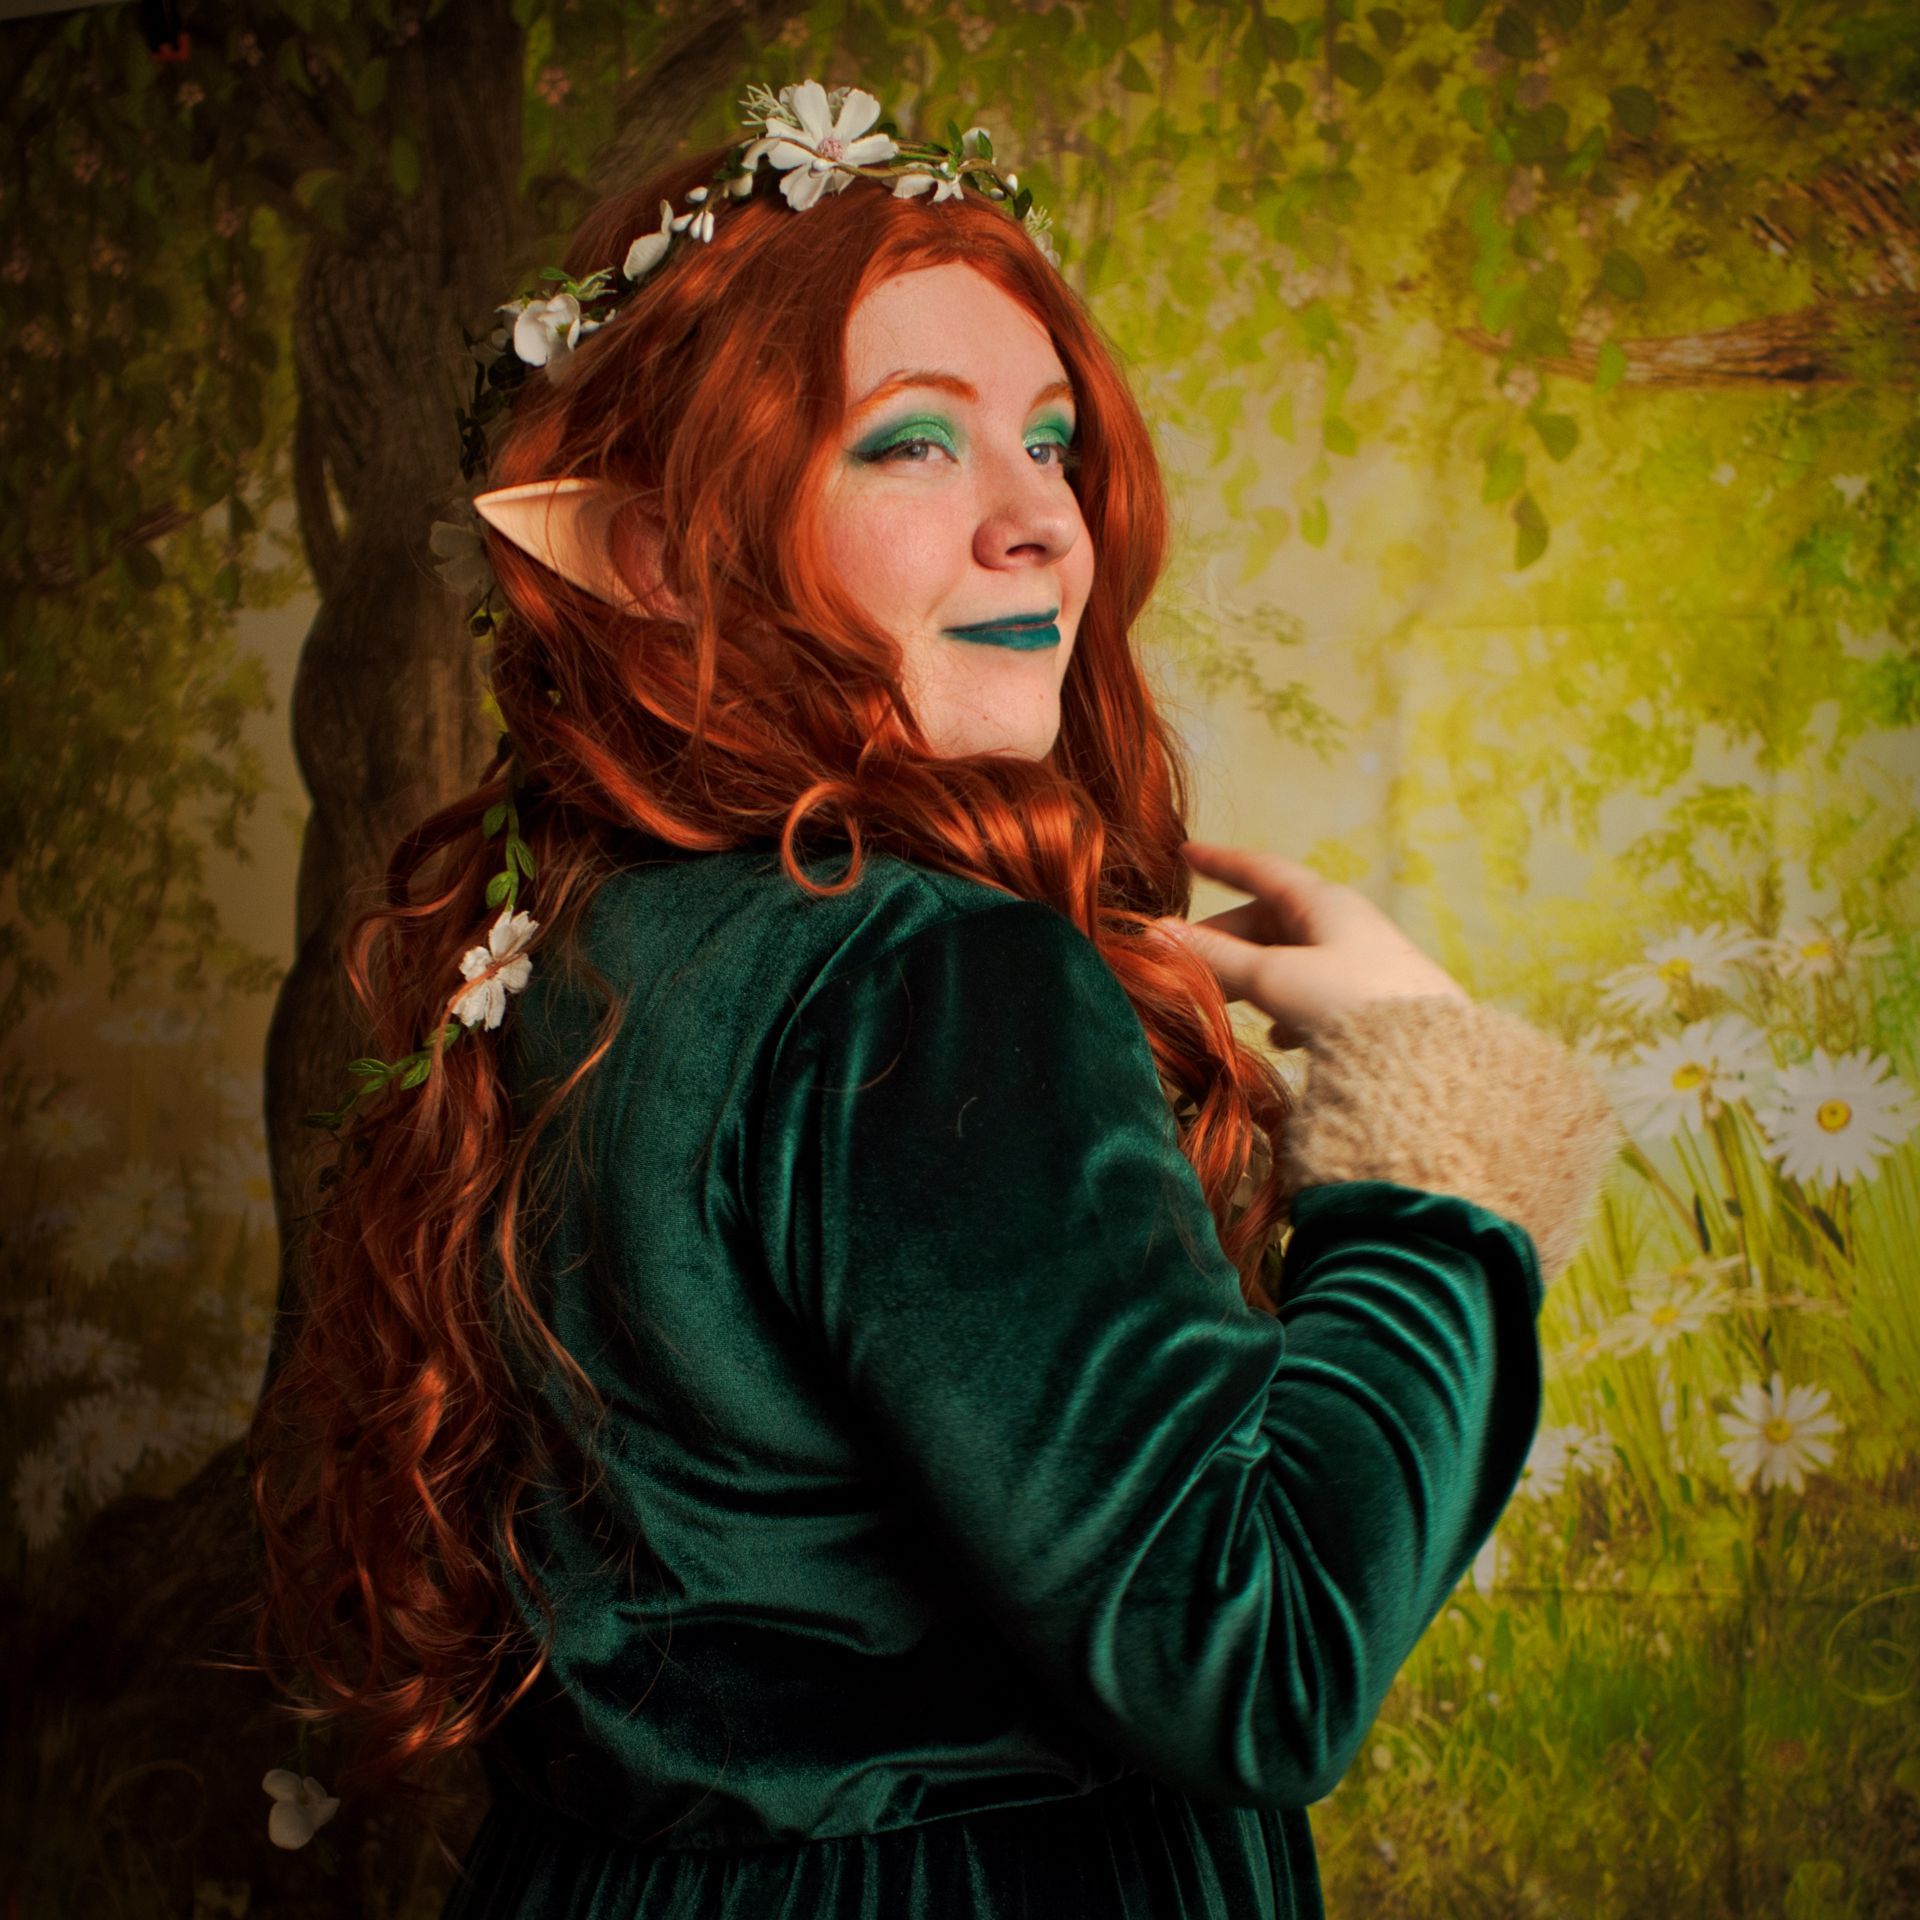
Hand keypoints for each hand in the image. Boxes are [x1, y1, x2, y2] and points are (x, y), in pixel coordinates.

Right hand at [1150, 841, 1467, 1048]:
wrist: (1427, 1058)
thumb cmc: (1348, 1001)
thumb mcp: (1273, 977)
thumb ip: (1216, 957)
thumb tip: (1157, 935)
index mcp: (1321, 901)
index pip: (1260, 870)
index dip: (1220, 862)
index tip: (1187, 852)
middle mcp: (1341, 923)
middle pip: (1270, 920)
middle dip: (1226, 938)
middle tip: (1185, 958)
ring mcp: (1358, 962)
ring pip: (1290, 957)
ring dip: (1253, 976)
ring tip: (1224, 1002)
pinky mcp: (1370, 1001)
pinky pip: (1313, 992)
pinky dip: (1286, 1006)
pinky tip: (1279, 1038)